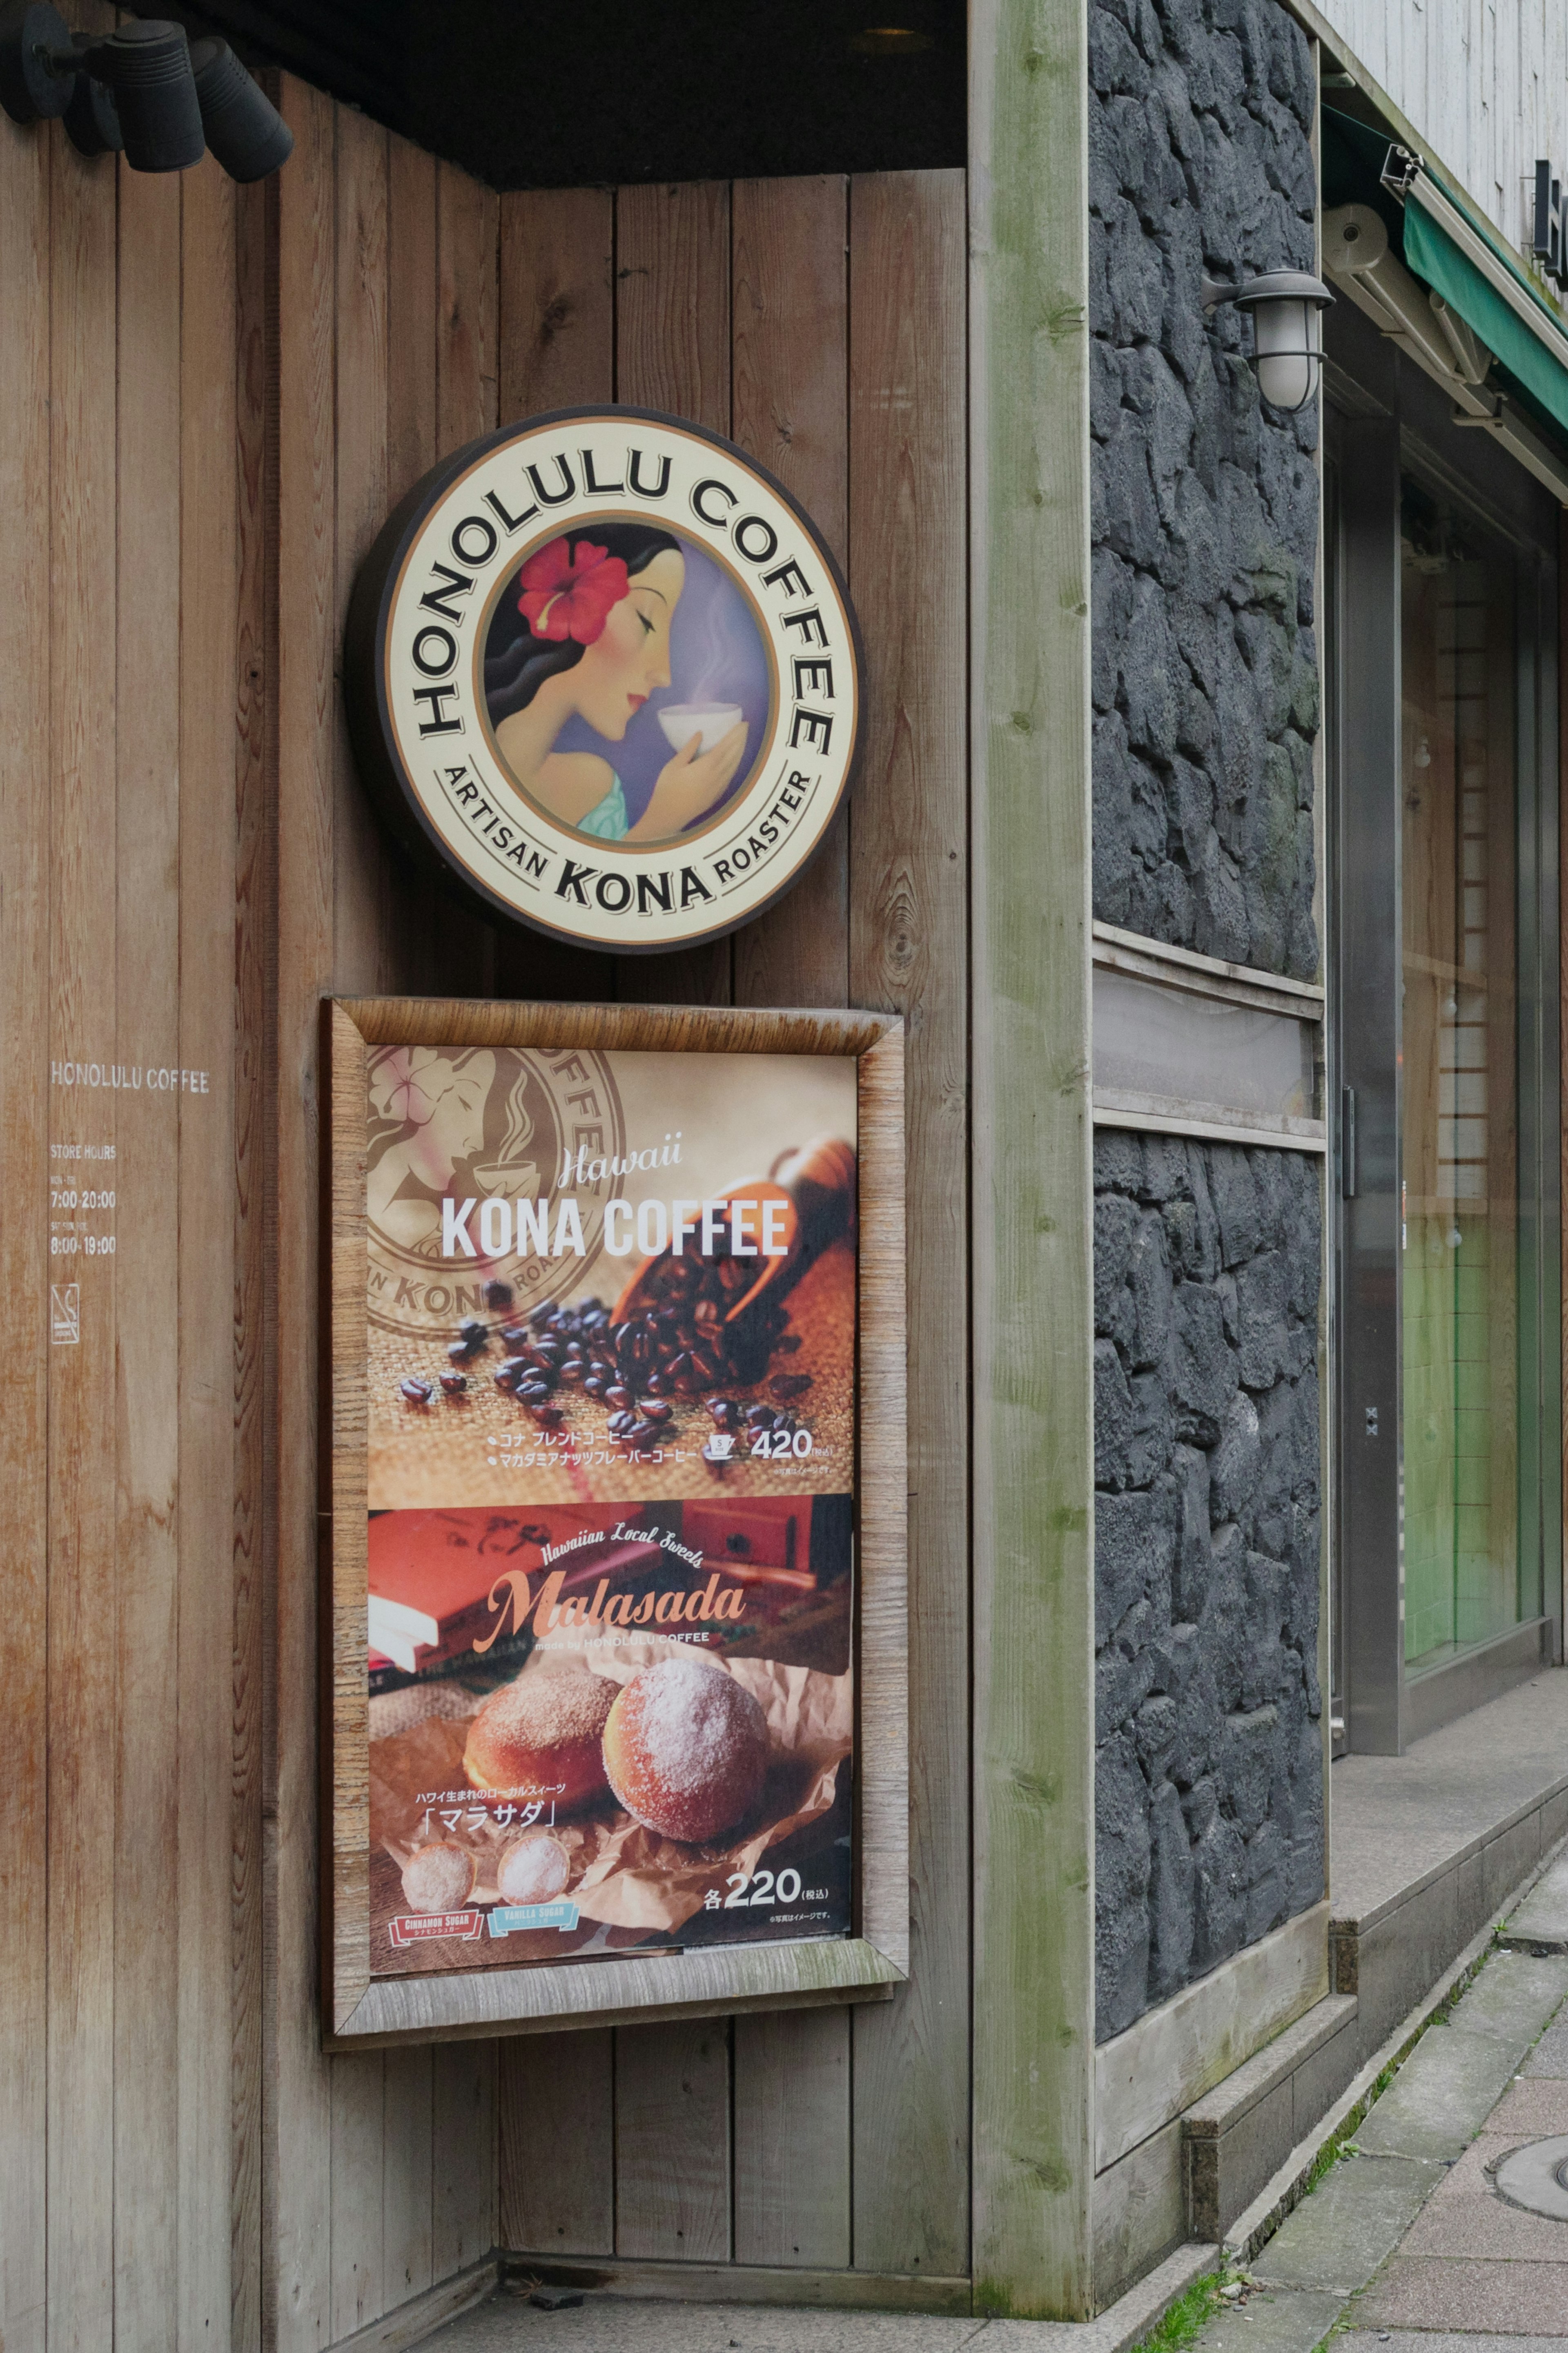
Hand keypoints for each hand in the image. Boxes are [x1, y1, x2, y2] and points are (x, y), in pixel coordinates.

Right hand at [630, 722, 747, 840]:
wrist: (669, 816)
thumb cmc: (667, 789)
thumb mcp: (674, 765)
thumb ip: (689, 748)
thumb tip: (700, 733)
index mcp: (706, 766)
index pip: (725, 746)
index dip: (735, 734)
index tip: (742, 723)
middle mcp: (717, 776)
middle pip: (733, 754)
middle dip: (741, 739)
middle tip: (746, 727)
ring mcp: (719, 786)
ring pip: (734, 765)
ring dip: (740, 751)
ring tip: (743, 739)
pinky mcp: (717, 794)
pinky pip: (731, 776)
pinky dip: (736, 765)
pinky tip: (736, 760)